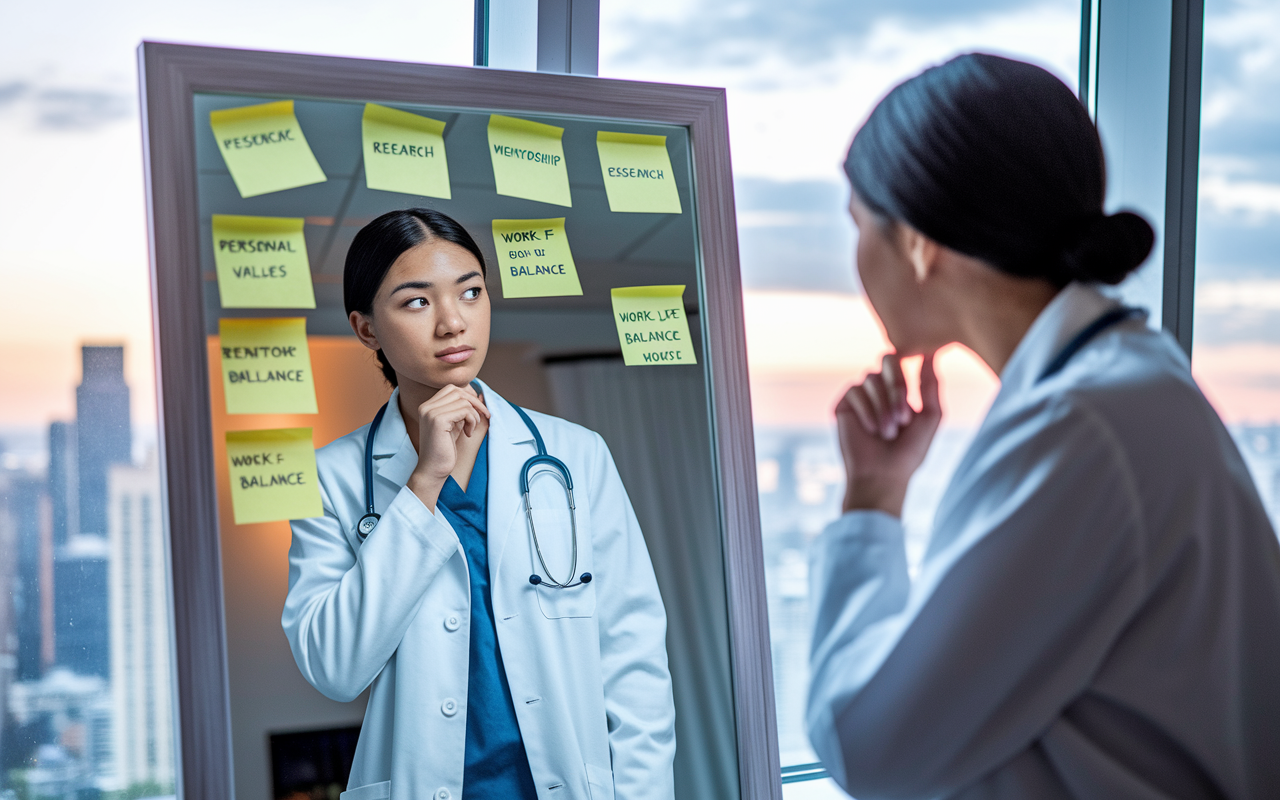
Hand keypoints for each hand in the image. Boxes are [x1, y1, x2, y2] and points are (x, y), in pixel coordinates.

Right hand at [406, 384, 489, 509]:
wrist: (433, 470)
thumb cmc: (445, 450)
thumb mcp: (454, 425)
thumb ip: (461, 410)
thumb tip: (479, 396)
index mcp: (427, 406)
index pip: (452, 389)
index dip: (468, 396)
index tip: (478, 410)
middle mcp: (426, 406)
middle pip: (458, 391)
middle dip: (475, 403)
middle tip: (483, 416)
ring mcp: (430, 412)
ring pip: (463, 401)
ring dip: (474, 415)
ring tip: (470, 429)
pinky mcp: (438, 420)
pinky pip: (465, 411)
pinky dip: (472, 421)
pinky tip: (467, 433)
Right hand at [835, 352, 941, 515]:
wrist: (883, 476)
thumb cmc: (909, 451)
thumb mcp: (931, 417)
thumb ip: (931, 385)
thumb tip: (932, 353)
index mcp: (901, 389)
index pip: (905, 361)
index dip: (911, 376)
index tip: (914, 406)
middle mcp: (880, 388)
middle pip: (887, 360)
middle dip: (898, 387)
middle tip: (904, 418)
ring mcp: (861, 395)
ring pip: (871, 377)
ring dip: (884, 405)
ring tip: (888, 433)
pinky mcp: (844, 404)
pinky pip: (855, 390)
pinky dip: (867, 411)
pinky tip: (871, 431)